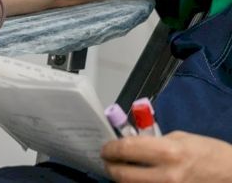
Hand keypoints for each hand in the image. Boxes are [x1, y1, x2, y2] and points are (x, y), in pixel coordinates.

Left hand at [101, 131, 231, 181]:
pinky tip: (138, 180)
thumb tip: (133, 144)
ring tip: (121, 171)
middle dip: (110, 168)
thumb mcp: (181, 138)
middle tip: (108, 162)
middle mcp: (166, 176)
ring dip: (123, 180)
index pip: (126, 149)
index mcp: (168, 152)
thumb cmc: (210, 154)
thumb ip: (155, 141)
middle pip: (123, 176)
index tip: (105, 148)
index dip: (110, 149)